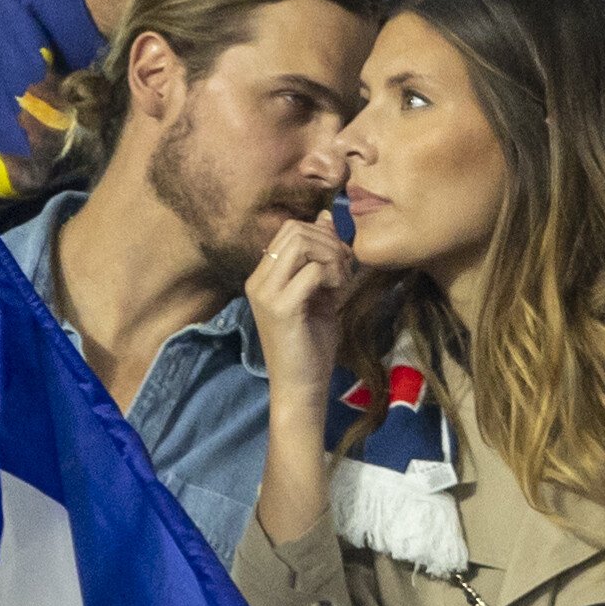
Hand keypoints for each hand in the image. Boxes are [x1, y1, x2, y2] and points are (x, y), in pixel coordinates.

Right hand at [244, 210, 352, 412]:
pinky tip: (339, 294)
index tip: (341, 259)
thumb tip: (326, 217)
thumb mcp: (320, 293)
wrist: (301, 388)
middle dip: (329, 242)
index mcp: (263, 277)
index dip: (322, 234)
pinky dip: (334, 276)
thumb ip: (322, 260)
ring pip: (302, 244)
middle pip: (295, 230)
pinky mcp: (281, 308)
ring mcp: (266, 294)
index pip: (290, 229)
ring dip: (332, 256)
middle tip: (345, 268)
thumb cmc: (311, 346)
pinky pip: (312, 271)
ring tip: (342, 281)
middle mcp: (258, 281)